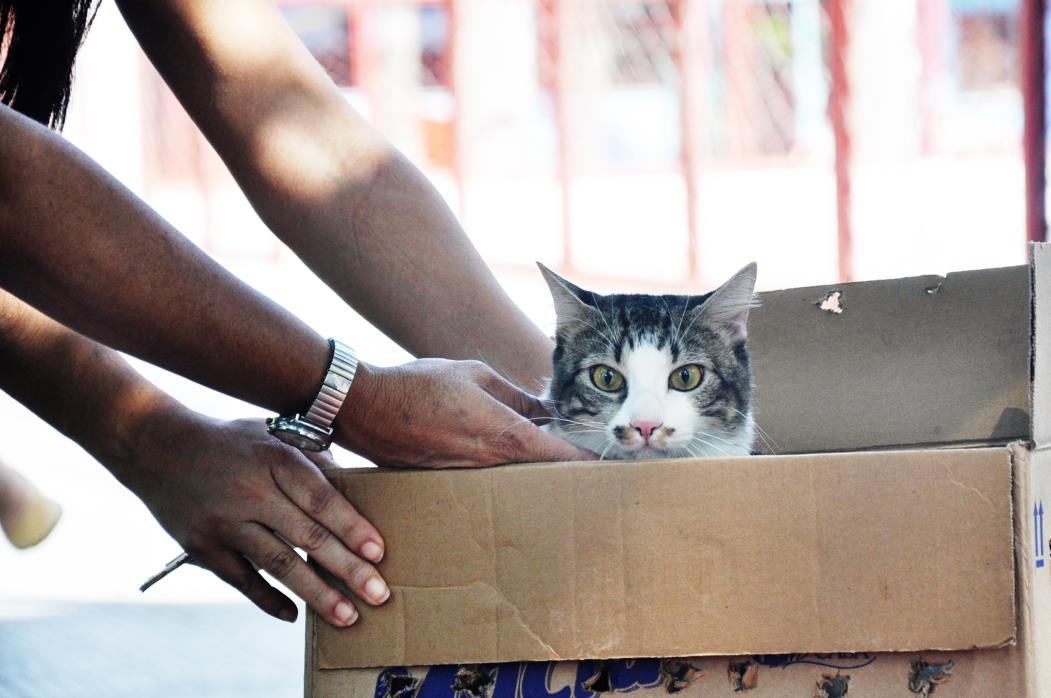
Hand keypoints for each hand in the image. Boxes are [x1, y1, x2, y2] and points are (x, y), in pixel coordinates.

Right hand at [118, 411, 387, 626]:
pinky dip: (268, 600)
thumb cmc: (230, 442)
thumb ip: (311, 459)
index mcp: (274, 460)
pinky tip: (294, 615)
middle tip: (378, 593)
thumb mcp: (272, 433)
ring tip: (347, 615)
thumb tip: (353, 487)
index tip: (379, 552)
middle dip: (347, 569)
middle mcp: (251, 493)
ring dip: (317, 594)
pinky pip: (242, 581)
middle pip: (308, 537)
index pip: (321, 498)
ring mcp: (225, 523)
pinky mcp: (203, 547)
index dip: (352, 527)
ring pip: (279, 565)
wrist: (157, 448)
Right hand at [334, 359, 595, 467]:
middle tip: (595, 469)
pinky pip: (488, 482)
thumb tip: (545, 408)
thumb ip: (516, 396)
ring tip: (559, 469)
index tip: (618, 465)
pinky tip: (506, 464)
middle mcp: (491, 465)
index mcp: (504, 435)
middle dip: (570, 472)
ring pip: (517, 481)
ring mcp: (469, 478)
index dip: (593, 462)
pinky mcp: (449, 483)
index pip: (563, 456)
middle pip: (544, 476)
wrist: (364, 407)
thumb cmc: (420, 384)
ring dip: (537, 474)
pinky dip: (504, 475)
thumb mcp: (476, 375)